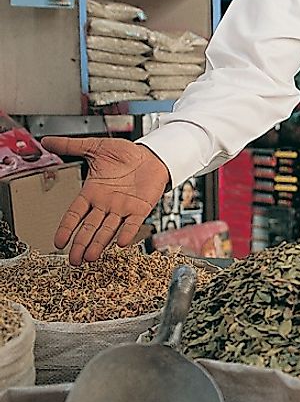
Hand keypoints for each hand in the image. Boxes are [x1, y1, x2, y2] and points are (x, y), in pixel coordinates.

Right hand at [40, 136, 169, 264]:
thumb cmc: (125, 154)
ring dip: (98, 244)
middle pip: (89, 228)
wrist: (151, 154)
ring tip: (90, 257)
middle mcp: (105, 204)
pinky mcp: (140, 209)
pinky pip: (132, 223)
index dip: (66, 228)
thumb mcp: (95, 147)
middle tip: (73, 260)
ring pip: (107, 229)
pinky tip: (119, 243)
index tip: (58, 242)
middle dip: (80, 244)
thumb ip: (70, 146)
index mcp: (92, 192)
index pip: (75, 214)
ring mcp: (122, 208)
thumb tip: (47, 141)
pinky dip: (126, 233)